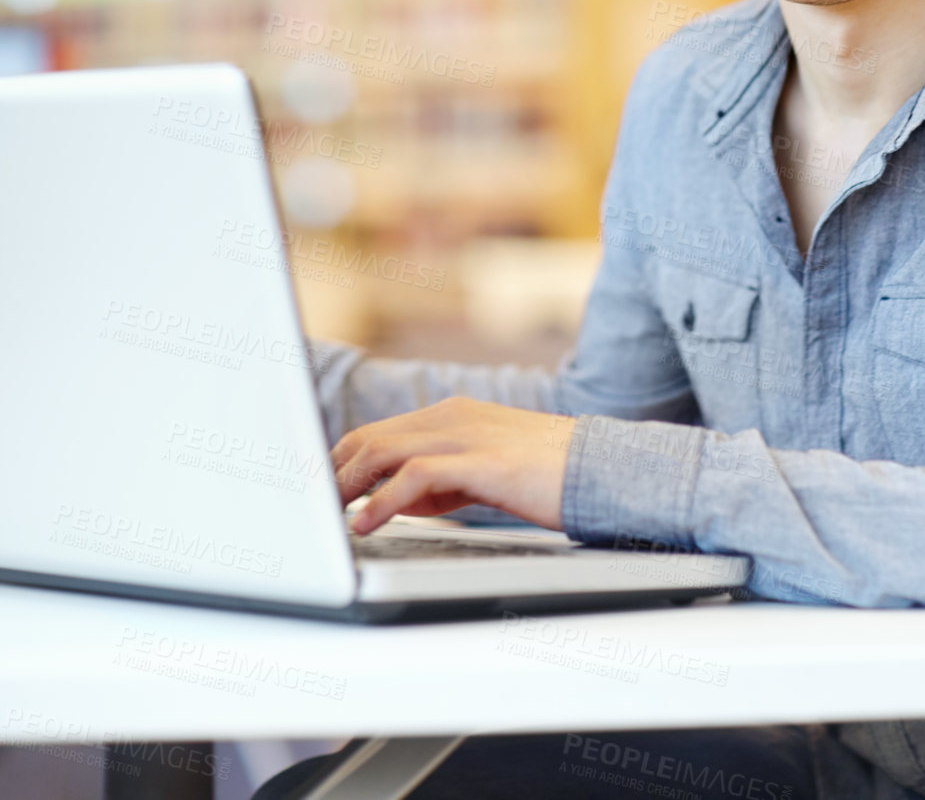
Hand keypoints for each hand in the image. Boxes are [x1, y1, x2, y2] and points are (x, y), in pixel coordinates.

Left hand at [330, 398, 577, 533]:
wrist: (603, 467)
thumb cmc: (547, 474)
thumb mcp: (482, 473)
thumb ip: (439, 480)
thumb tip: (392, 501)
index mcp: (451, 415)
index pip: (375, 433)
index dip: (337, 463)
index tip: (314, 494)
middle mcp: (450, 416)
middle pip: (367, 437)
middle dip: (330, 474)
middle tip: (306, 510)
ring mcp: (464, 434)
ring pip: (381, 449)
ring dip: (345, 486)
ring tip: (323, 518)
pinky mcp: (479, 459)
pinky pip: (413, 475)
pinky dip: (381, 501)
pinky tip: (365, 524)